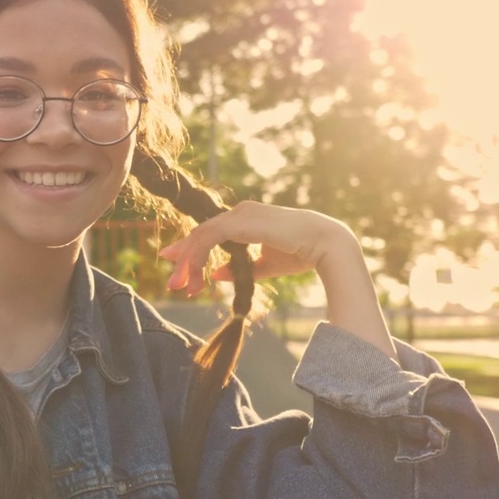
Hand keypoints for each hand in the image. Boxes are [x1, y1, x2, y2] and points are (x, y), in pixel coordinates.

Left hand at [159, 201, 356, 295]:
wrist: (325, 244)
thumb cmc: (301, 252)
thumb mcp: (264, 266)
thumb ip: (240, 269)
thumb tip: (216, 274)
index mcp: (244, 218)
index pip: (209, 233)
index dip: (190, 251)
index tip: (177, 271)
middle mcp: (239, 212)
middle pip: (200, 234)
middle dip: (183, 260)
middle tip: (173, 284)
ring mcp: (240, 214)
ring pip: (201, 235)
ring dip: (189, 262)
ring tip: (182, 286)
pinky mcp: (242, 221)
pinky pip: (210, 237)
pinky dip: (199, 255)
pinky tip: (197, 274)